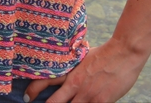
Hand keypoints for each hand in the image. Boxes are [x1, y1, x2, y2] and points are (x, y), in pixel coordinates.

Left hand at [23, 38, 147, 102]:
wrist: (124, 53)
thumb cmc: (104, 54)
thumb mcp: (82, 58)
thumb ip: (72, 68)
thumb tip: (65, 71)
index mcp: (68, 72)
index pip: (44, 81)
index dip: (33, 90)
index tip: (27, 98)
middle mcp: (74, 84)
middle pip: (54, 102)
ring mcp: (87, 95)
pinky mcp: (101, 102)